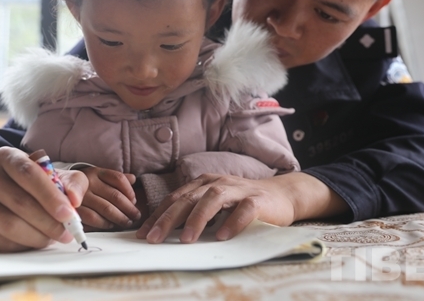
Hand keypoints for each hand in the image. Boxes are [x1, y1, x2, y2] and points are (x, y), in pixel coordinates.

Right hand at [0, 147, 87, 251]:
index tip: (68, 213)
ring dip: (38, 236)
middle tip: (67, 233)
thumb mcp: (57, 176)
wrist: (1, 196)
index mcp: (5, 156)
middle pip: (20, 202)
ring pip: (10, 224)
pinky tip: (34, 240)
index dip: (50, 195)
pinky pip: (0, 241)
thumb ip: (72, 183)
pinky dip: (23, 245)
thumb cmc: (34, 184)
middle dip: (49, 221)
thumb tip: (75, 200)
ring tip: (54, 238)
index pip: (28, 173)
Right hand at [78, 167, 141, 229]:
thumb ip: (114, 178)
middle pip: (115, 196)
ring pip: (106, 208)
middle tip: (136, 215)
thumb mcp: (96, 176)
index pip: (118, 179)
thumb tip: (133, 179)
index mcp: (95, 172)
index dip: (129, 191)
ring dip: (120, 217)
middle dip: (129, 208)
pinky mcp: (74, 210)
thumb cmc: (80, 185)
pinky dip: (105, 223)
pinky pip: (94, 218)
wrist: (50, 188)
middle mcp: (88, 182)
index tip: (134, 200)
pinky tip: (111, 225)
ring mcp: (80, 196)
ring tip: (127, 222)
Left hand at [136, 172, 347, 243]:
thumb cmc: (242, 203)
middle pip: (188, 198)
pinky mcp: (258, 200)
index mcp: (203, 183)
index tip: (142, 234)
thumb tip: (163, 232)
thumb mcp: (214, 205)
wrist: (281, 195)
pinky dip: (232, 222)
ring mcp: (238, 190)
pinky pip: (244, 210)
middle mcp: (217, 183)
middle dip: (169, 219)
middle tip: (154, 238)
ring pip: (213, 199)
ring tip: (187, 240)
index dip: (157, 215)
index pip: (175, 198)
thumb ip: (193, 213)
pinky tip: (222, 236)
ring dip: (198, 219)